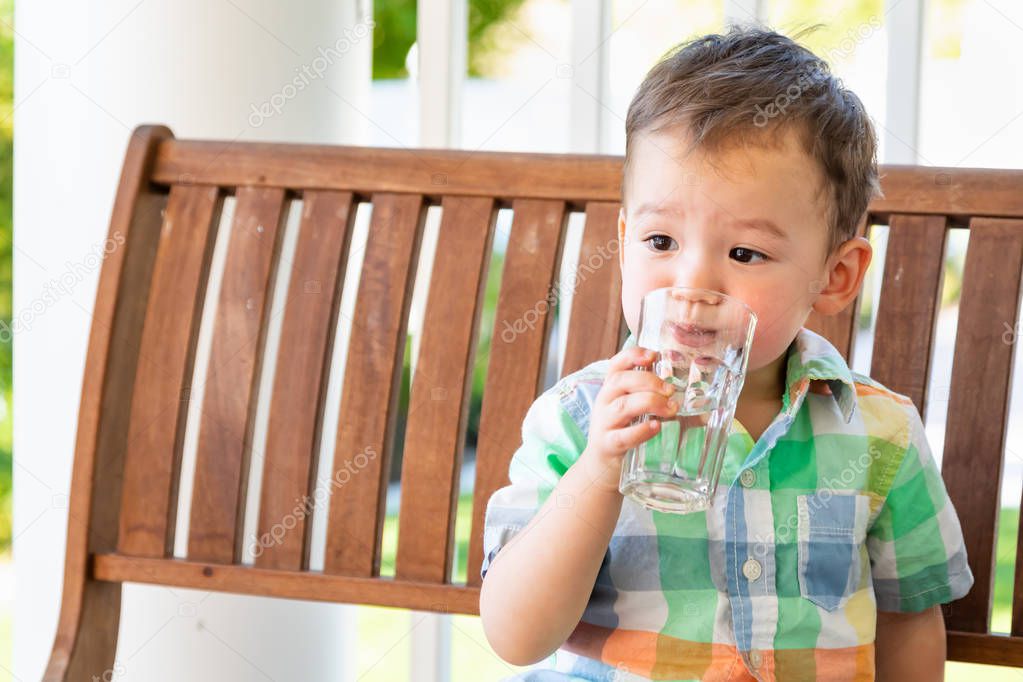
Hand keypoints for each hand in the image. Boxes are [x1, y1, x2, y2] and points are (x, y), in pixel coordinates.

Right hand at [579, 345, 677, 492]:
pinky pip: (622, 437)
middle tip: (670, 390)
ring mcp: (605, 424)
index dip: (633, 355)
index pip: (616, 364)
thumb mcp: (635, 412)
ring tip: (670, 409)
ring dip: (649, 402)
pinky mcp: (608, 446)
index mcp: (612, 389)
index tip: (653, 356)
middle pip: (620, 381)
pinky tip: (655, 427)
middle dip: (648, 381)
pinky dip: (640, 431)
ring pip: (622, 406)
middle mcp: (605, 402)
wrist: (601, 466)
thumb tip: (704, 407)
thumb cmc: (624, 432)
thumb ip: (660, 403)